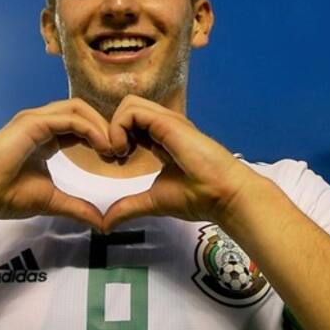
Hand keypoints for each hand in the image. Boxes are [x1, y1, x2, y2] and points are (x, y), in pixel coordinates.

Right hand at [0, 99, 111, 229]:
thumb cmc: (5, 196)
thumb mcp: (51, 200)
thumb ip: (77, 206)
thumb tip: (101, 222)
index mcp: (45, 136)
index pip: (80, 125)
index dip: (101, 136)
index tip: (118, 157)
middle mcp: (41, 122)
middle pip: (82, 111)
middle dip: (105, 126)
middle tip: (122, 149)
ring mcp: (35, 119)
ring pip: (78, 108)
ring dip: (101, 125)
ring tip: (115, 147)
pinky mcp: (32, 123)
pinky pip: (69, 117)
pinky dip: (89, 128)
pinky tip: (102, 145)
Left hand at [102, 95, 255, 231]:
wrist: (223, 195)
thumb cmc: (198, 197)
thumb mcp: (153, 201)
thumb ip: (129, 207)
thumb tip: (106, 225)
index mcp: (162, 139)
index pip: (132, 123)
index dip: (117, 137)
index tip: (116, 161)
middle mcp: (164, 126)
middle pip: (128, 108)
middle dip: (112, 128)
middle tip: (114, 155)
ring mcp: (167, 121)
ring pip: (128, 104)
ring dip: (114, 128)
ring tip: (119, 153)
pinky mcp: (167, 123)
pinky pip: (132, 111)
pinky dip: (118, 128)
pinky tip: (124, 151)